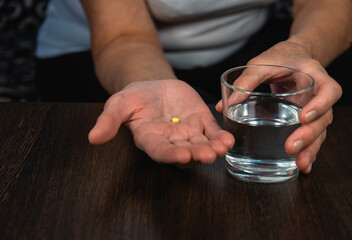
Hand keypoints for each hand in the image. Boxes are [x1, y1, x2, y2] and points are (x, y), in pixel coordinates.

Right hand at [89, 80, 234, 166]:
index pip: (160, 151)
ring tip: (222, 147)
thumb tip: (93, 138)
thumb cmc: (134, 97)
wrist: (153, 86)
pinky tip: (228, 139)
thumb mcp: (118, 104)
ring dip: (213, 148)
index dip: (170, 156)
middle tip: (208, 155)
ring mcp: (188, 133)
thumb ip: (109, 121)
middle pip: (185, 152)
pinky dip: (221, 136)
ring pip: (202, 145)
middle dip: (197, 155)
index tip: (181, 157)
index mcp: (150, 139)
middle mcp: (171, 141)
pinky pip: (212, 132)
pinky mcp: (201, 122)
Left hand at [216, 40, 341, 173]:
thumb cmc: (278, 58)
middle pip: (325, 117)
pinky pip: (311, 136)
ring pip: (320, 131)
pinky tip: (302, 165)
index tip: (304, 117)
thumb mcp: (260, 64)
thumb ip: (246, 81)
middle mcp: (318, 95)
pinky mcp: (306, 119)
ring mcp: (315, 109)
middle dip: (309, 135)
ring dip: (311, 148)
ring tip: (300, 164)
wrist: (291, 57)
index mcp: (313, 75)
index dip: (321, 104)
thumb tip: (225, 105)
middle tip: (291, 147)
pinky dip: (308, 151)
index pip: (329, 90)